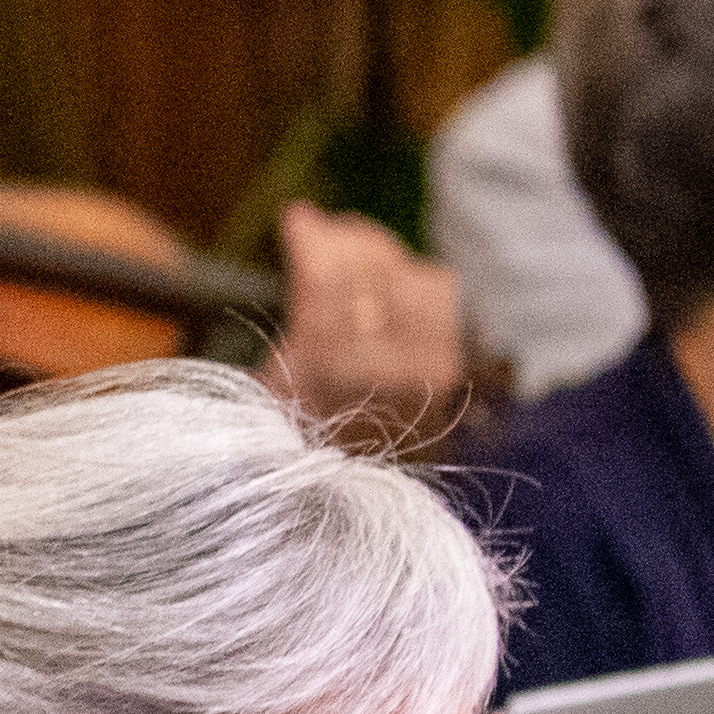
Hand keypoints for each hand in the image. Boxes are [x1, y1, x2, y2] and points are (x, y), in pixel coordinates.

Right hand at [258, 204, 467, 427]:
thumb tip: (302, 219)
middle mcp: (384, 368)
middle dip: (344, 239)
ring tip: (350, 248)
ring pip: (411, 275)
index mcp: (327, 370)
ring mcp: (423, 370)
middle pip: (372, 271)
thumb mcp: (267, 378)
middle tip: (321, 228)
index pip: (329, 279)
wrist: (335, 498)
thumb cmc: (284, 436)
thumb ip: (296, 305)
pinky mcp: (445, 370)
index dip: (314, 239)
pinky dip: (414, 275)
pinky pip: (439, 296)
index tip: (297, 216)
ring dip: (379, 253)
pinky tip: (388, 277)